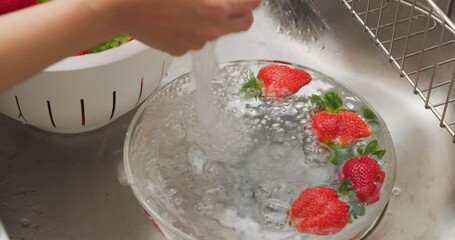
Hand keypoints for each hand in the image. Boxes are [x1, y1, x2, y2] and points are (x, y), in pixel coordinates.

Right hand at [94, 0, 260, 54]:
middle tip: (230, 2)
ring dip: (214, 21)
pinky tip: (175, 18)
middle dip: (241, 12)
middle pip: (243, 24)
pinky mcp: (179, 50)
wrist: (119, 7)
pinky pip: (195, 40)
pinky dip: (192, 30)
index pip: (251, 5)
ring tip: (193, 7)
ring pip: (217, 32)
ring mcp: (195, 43)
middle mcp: (210, 30)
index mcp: (216, 8)